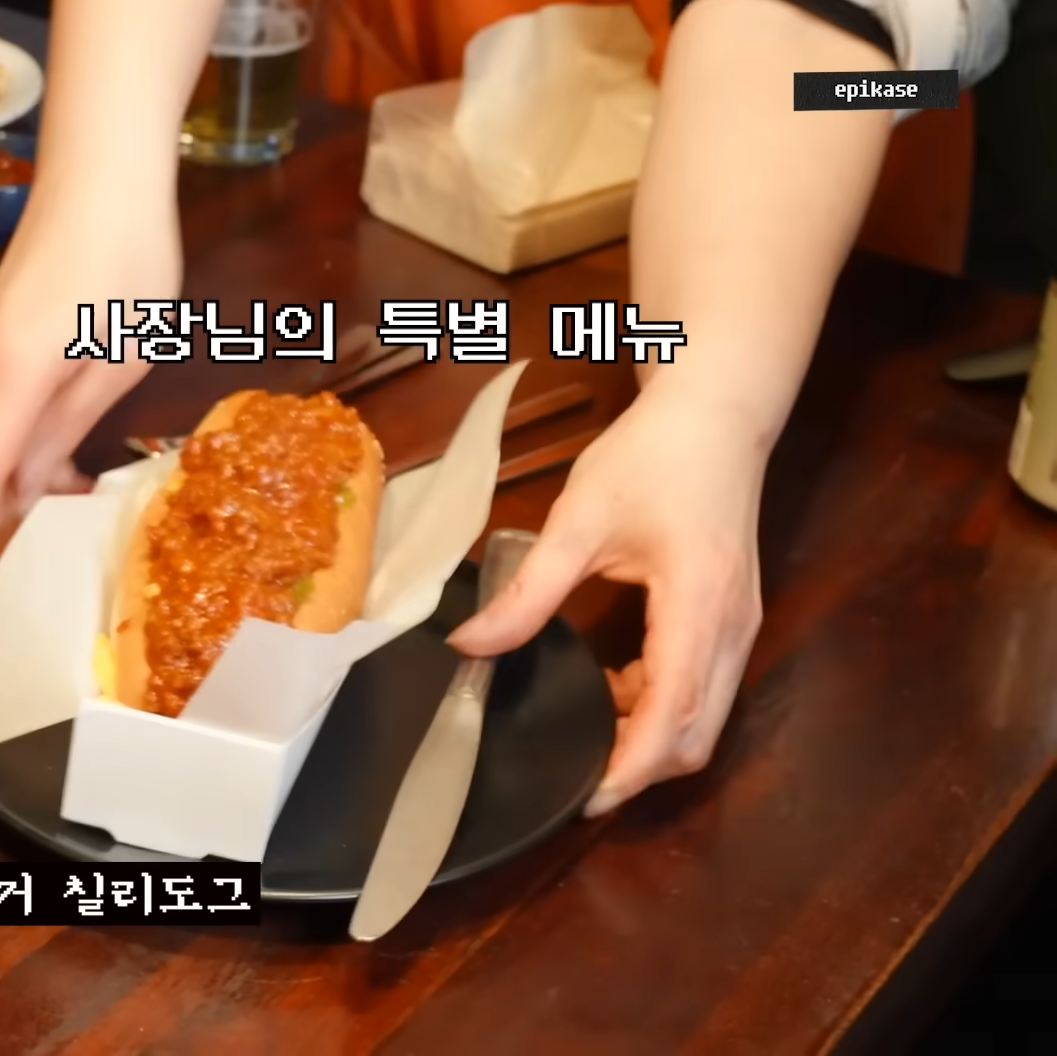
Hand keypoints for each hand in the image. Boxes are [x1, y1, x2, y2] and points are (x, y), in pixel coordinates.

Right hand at [0, 202, 180, 608]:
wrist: (102, 172)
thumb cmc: (125, 259)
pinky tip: (63, 479)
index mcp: (8, 381)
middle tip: (34, 587)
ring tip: (62, 536)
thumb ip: (69, 429)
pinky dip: (18, 458)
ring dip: (12, 495)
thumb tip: (33, 491)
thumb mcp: (117, 361)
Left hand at [446, 389, 767, 815]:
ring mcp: (742, 625)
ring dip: (653, 737)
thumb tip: (471, 645)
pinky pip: (706, 688)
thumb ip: (527, 591)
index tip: (587, 798)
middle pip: (698, 732)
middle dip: (641, 768)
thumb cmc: (653, 456)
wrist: (716, 414)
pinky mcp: (735, 620)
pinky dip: (664, 707)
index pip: (674, 711)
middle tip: (575, 779)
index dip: (632, 767)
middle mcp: (733, 626)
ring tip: (589, 730)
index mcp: (699, 602)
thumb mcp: (577, 520)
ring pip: (707, 716)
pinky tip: (616, 688)